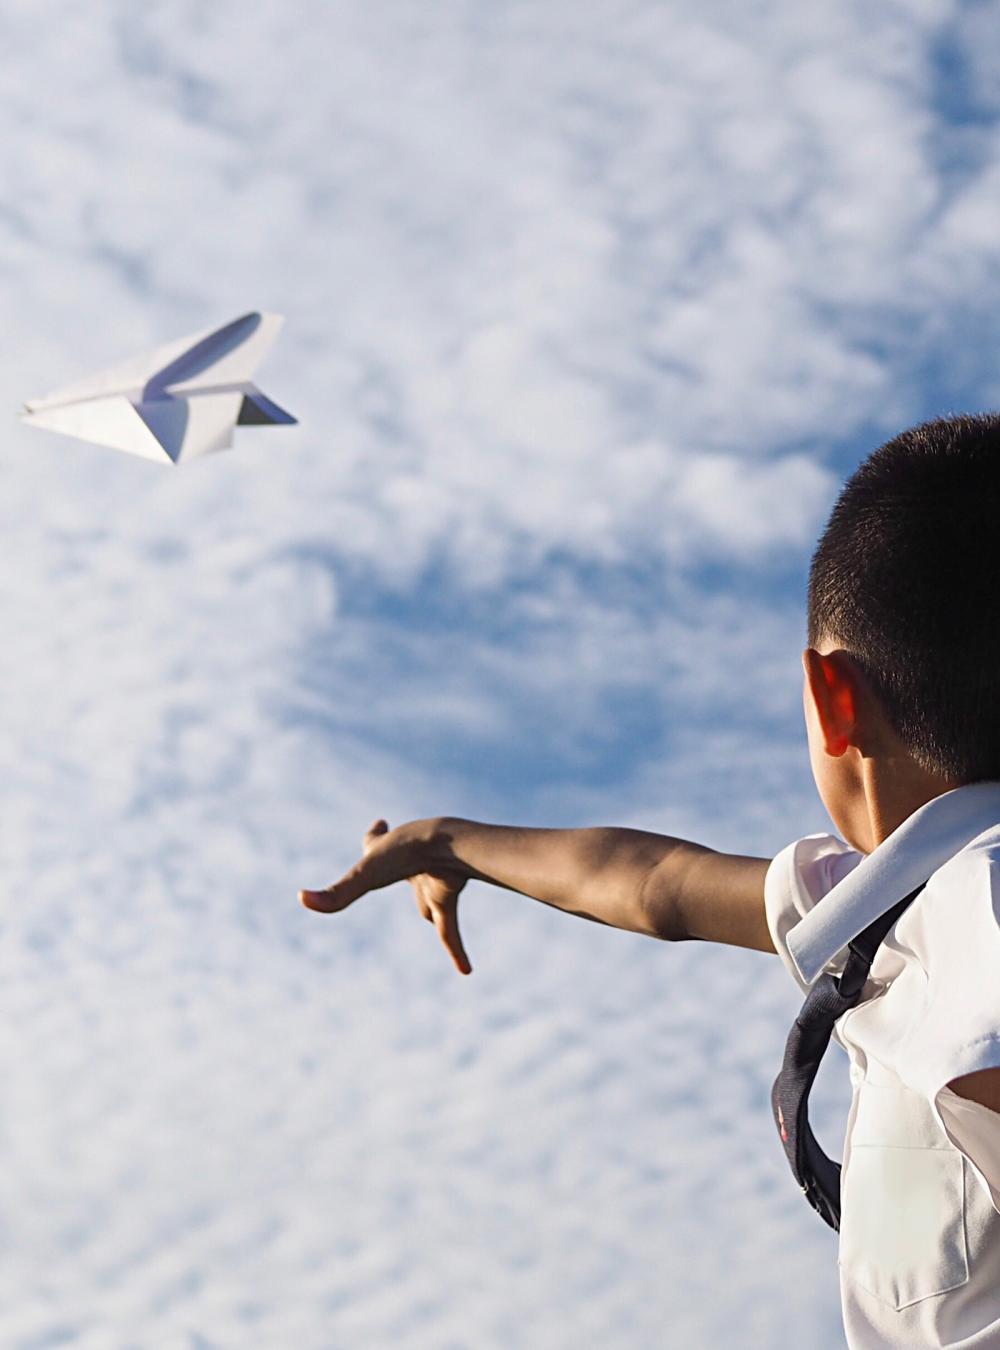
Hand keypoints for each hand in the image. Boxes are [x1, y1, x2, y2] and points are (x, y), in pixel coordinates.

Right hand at [300, 818, 472, 974]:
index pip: (374, 842)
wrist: (450, 847)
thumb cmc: (403, 854)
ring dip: (430, 905)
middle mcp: (410, 863)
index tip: (380, 824)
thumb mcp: (365, 876)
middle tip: (410, 859)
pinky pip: (449, 931)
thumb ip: (336, 895)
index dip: (374, 836)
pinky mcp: (448, 897)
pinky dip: (456, 951)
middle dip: (406, 868)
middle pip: (404, 872)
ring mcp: (431, 879)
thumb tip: (302, 899)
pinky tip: (465, 972)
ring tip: (441, 890)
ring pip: (426, 904)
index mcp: (386, 852)